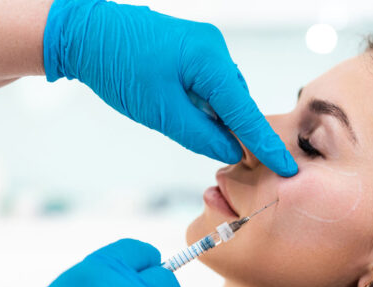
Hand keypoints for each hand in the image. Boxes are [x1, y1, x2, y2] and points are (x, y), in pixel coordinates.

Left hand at [43, 0, 297, 176]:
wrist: (86, 33)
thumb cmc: (119, 68)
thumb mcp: (162, 113)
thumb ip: (203, 136)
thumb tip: (233, 152)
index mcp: (211, 61)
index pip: (247, 112)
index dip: (266, 144)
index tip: (287, 167)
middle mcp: (215, 50)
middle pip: (239, 103)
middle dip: (237, 132)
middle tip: (236, 163)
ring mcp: (205, 48)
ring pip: (224, 96)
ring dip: (217, 119)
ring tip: (190, 130)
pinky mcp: (193, 51)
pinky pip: (211, 85)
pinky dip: (206, 106)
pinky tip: (186, 114)